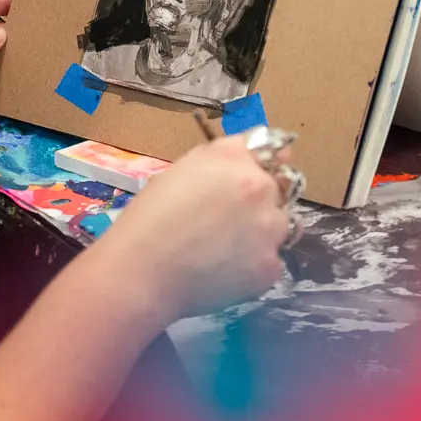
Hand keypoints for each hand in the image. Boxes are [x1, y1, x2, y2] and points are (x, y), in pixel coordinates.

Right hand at [95, 134, 289, 322]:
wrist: (141, 272)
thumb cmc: (149, 218)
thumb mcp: (181, 170)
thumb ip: (222, 160)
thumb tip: (264, 154)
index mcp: (234, 156)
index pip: (272, 148)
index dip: (258, 165)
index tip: (247, 180)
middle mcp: (260, 185)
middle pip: (278, 189)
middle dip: (260, 201)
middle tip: (225, 223)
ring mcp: (271, 227)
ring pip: (279, 226)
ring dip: (260, 233)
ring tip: (223, 251)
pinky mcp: (271, 266)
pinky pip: (270, 261)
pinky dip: (253, 267)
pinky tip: (223, 272)